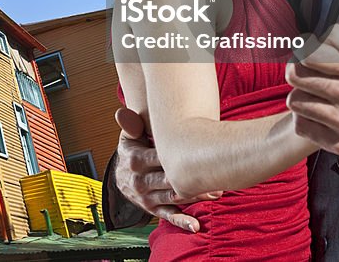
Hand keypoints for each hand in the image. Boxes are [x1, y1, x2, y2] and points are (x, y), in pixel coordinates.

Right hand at [114, 107, 220, 231]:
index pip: (160, 157)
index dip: (179, 156)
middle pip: (170, 179)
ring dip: (195, 196)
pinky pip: (168, 216)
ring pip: (173, 197)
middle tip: (217, 175)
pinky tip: (195, 226)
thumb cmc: (131, 151)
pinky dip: (181, 222)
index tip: (200, 152)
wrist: (121, 177)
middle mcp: (141, 181)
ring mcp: (147, 197)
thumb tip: (121, 112)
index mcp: (136, 160)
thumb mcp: (128, 137)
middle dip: (192, 179)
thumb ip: (130, 125)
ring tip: (215, 192)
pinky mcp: (153, 210)